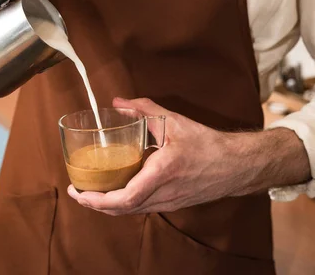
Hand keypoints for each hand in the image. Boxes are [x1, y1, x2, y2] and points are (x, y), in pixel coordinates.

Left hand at [68, 98, 310, 215]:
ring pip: (132, 211)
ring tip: (93, 192)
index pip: (125, 198)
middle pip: (122, 210)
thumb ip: (143, 110)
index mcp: (162, 174)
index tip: (79, 192)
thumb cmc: (207, 144)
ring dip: (109, 205)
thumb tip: (117, 103)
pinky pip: (143, 207)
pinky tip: (118, 190)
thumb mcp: (174, 121)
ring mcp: (169, 203)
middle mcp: (164, 194)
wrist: (236, 165)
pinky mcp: (173, 204)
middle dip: (95, 205)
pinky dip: (125, 203)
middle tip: (78, 192)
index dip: (97, 201)